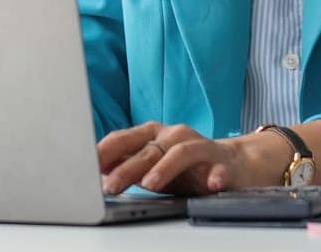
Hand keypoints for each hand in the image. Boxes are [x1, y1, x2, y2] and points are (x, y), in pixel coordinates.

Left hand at [96, 121, 288, 196]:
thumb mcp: (154, 167)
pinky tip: (211, 184)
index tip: (85, 166)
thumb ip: (129, 167)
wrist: (235, 164)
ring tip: (149, 185)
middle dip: (126, 167)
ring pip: (179, 152)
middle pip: (146, 149)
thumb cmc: (188, 167)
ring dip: (164, 168)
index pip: (124, 139)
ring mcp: (199, 146)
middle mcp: (174, 135)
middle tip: (109, 185)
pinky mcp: (222, 161)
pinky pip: (218, 167)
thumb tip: (96, 172)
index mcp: (153, 135)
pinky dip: (215, 175)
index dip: (104, 152)